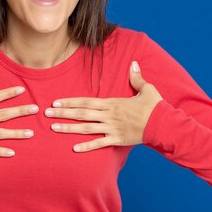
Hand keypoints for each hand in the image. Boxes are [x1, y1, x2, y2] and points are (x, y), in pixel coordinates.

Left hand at [45, 61, 162, 152]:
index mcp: (113, 102)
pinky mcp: (117, 140)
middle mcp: (109, 115)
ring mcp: (112, 128)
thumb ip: (136, 77)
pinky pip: (99, 143)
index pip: (87, 101)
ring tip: (54, 127)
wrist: (164, 125)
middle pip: (82, 113)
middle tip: (46, 112)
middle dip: (63, 112)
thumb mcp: (146, 89)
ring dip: (69, 128)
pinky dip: (86, 146)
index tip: (56, 101)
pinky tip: (74, 148)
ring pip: (86, 128)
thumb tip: (133, 63)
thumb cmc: (155, 107)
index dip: (70, 101)